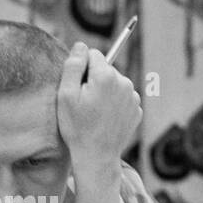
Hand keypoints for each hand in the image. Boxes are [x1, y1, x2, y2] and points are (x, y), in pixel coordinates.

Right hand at [56, 44, 141, 181]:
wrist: (96, 157)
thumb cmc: (77, 127)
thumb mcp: (65, 95)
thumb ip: (73, 65)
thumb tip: (80, 45)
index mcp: (106, 76)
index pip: (93, 54)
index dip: (81, 69)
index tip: (78, 87)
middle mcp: (124, 82)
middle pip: (105, 68)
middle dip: (94, 80)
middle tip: (85, 103)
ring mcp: (133, 96)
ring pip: (115, 83)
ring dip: (105, 92)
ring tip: (95, 113)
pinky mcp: (137, 109)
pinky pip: (123, 97)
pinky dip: (114, 104)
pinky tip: (106, 119)